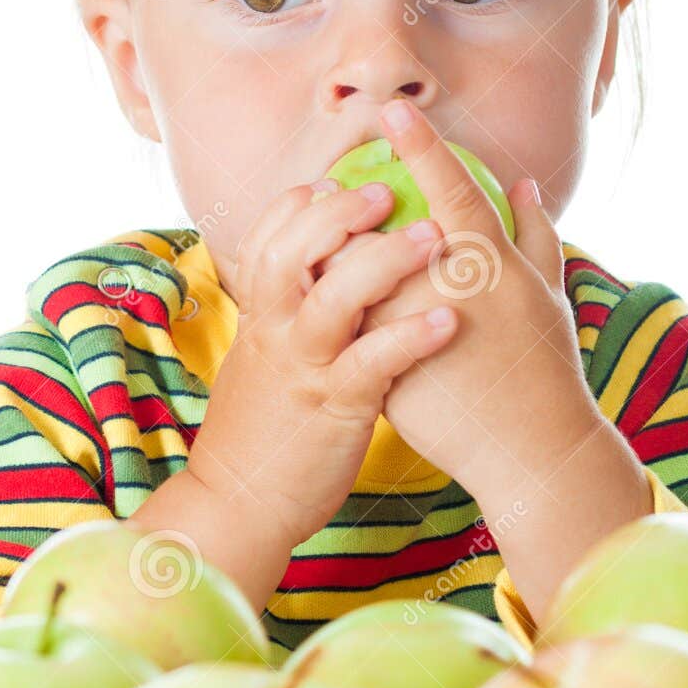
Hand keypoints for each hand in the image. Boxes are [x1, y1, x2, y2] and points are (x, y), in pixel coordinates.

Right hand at [186, 173, 458, 555]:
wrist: (237, 507)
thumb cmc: (262, 438)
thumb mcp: (262, 367)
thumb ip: (285, 323)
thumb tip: (314, 287)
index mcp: (259, 320)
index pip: (266, 241)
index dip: (296, 206)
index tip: (330, 181)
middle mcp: (275, 334)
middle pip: (293, 251)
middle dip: (340, 213)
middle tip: (389, 189)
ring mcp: (302, 368)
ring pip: (334, 297)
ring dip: (385, 261)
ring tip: (434, 237)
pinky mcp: (333, 408)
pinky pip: (373, 364)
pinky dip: (411, 339)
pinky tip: (449, 321)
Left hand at [345, 101, 602, 509]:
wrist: (529, 454)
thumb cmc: (545, 373)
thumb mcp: (549, 297)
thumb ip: (536, 235)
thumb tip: (525, 184)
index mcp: (492, 264)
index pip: (451, 189)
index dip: (421, 147)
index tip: (391, 111)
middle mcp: (448, 290)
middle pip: (382, 231)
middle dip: (349, 205)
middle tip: (328, 183)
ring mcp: (410, 332)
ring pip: (352, 279)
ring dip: (328, 257)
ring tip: (309, 241)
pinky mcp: (383, 372)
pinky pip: (344, 330)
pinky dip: (327, 310)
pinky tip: (312, 299)